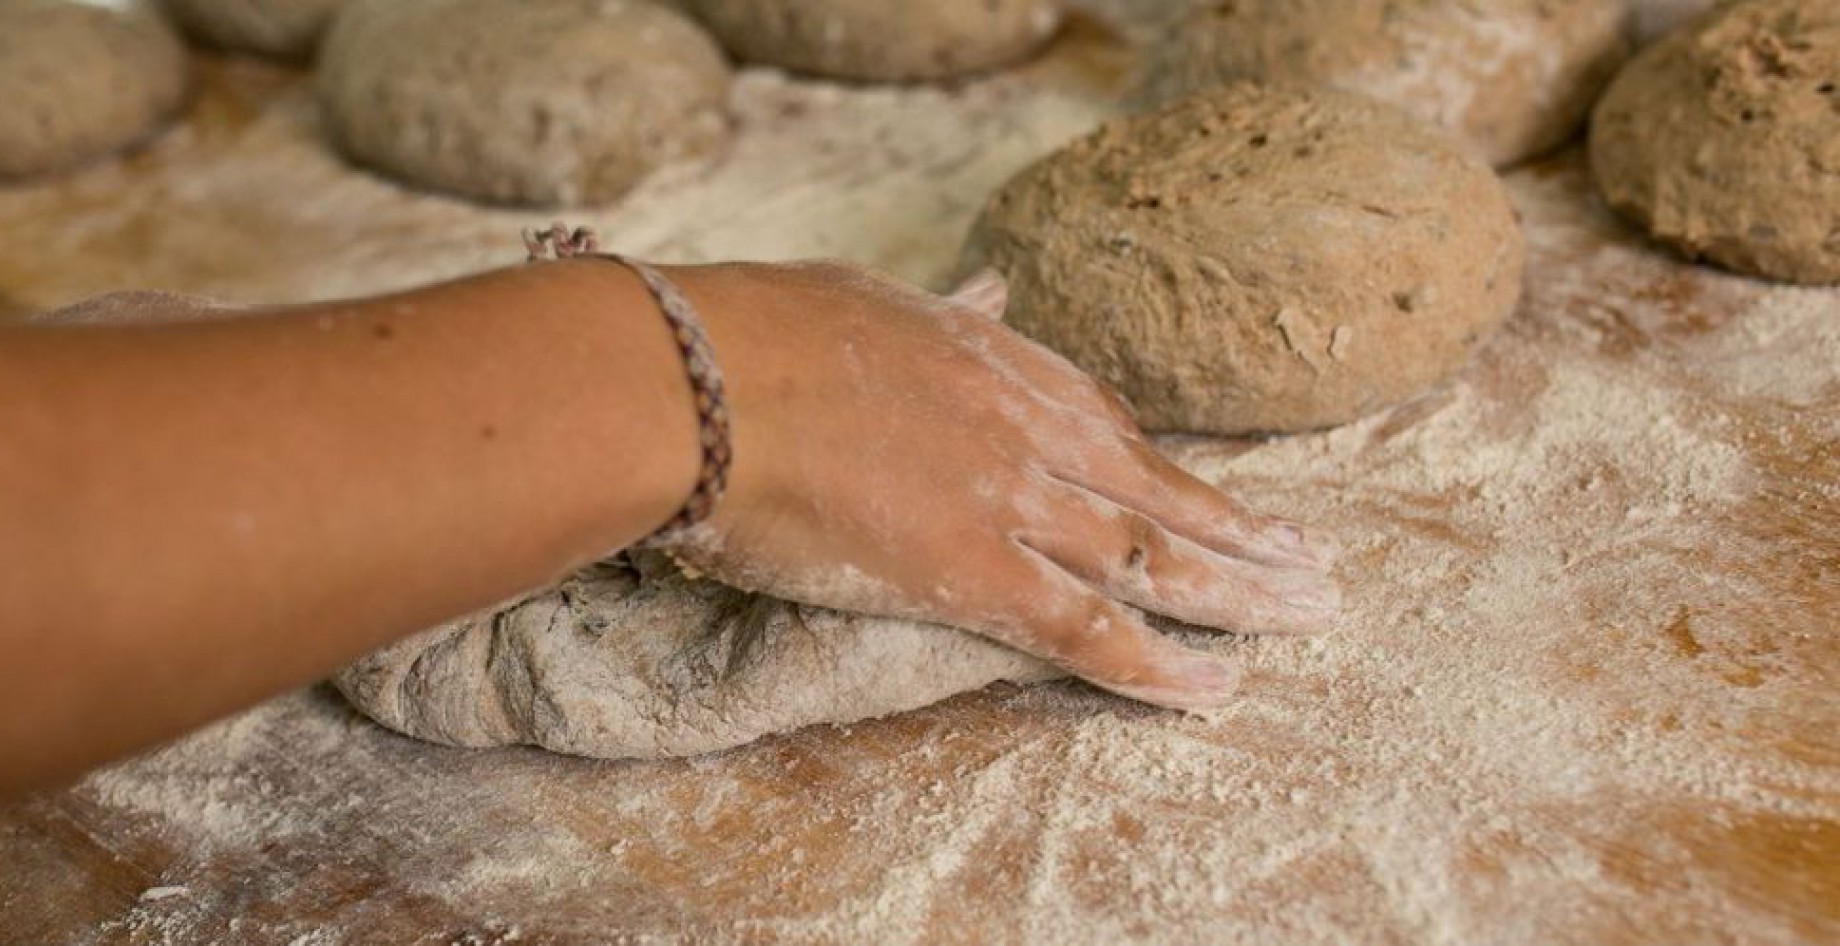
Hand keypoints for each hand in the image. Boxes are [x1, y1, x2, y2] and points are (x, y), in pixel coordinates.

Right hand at [664, 261, 1338, 711]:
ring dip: (1241, 593)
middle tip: (1313, 564)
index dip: (1159, 467)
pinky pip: (1090, 631)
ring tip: (1310, 617)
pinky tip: (1216, 690)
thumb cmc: (752, 334)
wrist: (701, 382)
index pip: (1104, 419)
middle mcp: (1025, 426)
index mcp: (994, 356)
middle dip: (1243, 532)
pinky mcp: (977, 576)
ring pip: (1155, 558)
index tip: (1203, 493)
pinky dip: (1159, 666)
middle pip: (1159, 489)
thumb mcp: (865, 297)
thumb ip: (938, 314)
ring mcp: (1012, 501)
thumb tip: (987, 291)